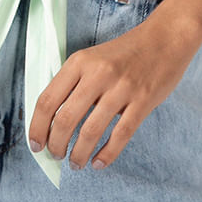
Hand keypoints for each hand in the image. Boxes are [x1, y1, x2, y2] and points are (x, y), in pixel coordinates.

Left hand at [27, 12, 198, 170]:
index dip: (37, 127)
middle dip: (56, 144)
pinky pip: (121, 135)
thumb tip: (53, 120)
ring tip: (75, 163)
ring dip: (78, 154)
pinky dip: (106, 154)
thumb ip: (74, 83)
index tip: (35, 144)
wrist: (165, 38)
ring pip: (91, 131)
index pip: (48, 100)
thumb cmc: (126, 52)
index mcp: (80, 62)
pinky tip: (98, 163)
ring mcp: (121, 88)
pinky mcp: (143, 101)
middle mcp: (98, 74)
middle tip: (56, 155)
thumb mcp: (93, 57)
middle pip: (65, 119)